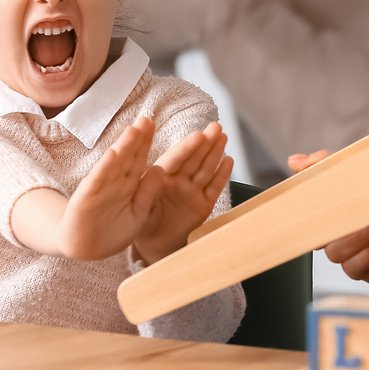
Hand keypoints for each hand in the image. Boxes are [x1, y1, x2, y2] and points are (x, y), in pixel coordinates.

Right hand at [53, 116, 163, 260]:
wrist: (85, 248)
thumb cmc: (114, 231)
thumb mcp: (138, 214)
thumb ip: (149, 193)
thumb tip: (161, 170)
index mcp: (130, 184)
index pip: (140, 159)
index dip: (147, 142)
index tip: (155, 125)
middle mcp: (116, 181)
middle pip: (129, 156)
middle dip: (138, 138)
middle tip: (147, 119)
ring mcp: (101, 187)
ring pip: (114, 164)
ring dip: (123, 147)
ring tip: (133, 130)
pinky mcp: (87, 197)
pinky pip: (98, 181)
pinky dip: (105, 168)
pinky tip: (112, 155)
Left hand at [133, 122, 234, 264]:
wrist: (154, 242)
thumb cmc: (143, 222)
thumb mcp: (140, 207)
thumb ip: (146, 191)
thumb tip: (155, 172)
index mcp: (161, 178)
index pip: (176, 159)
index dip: (187, 147)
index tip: (198, 135)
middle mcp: (179, 181)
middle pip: (194, 159)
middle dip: (205, 142)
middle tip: (215, 127)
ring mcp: (192, 191)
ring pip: (205, 168)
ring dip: (215, 152)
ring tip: (223, 136)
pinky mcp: (204, 204)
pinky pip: (214, 187)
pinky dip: (222, 174)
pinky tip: (228, 160)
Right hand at [287, 150, 368, 288]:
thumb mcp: (361, 172)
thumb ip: (327, 165)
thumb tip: (294, 160)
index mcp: (332, 215)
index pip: (308, 218)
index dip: (305, 214)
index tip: (314, 205)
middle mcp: (338, 235)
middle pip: (319, 239)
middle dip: (341, 228)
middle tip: (362, 216)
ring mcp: (350, 254)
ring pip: (336, 254)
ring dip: (358, 239)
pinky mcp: (365, 270)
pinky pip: (354, 268)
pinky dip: (368, 255)